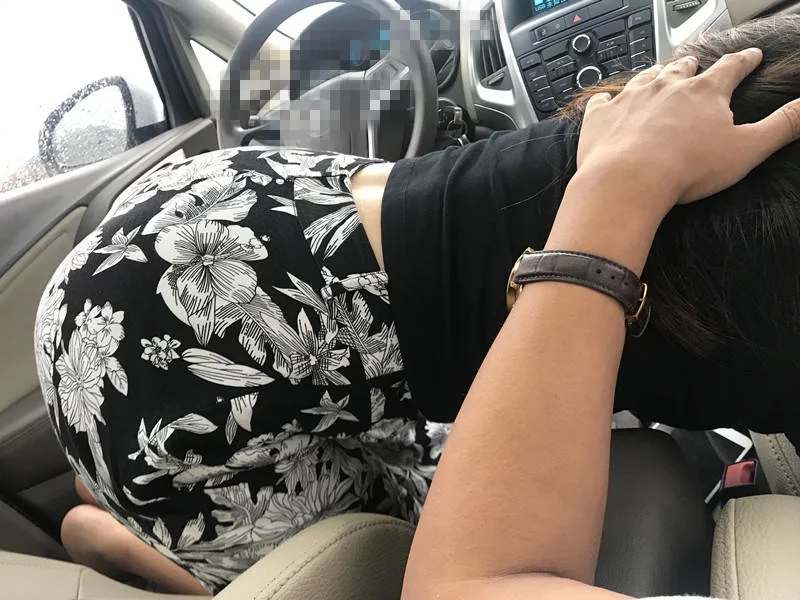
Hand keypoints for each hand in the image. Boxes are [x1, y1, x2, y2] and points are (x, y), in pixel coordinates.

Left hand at [576, 48, 799, 207]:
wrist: (627, 181)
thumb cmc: (687, 168)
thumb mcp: (748, 149)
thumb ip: (781, 126)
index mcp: (705, 93)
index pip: (731, 69)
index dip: (744, 61)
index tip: (751, 55)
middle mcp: (666, 87)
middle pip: (683, 69)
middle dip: (692, 67)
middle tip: (695, 64)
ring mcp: (630, 98)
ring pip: (645, 78)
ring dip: (654, 76)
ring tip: (658, 75)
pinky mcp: (601, 116)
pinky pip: (602, 101)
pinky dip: (606, 101)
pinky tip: (606, 103)